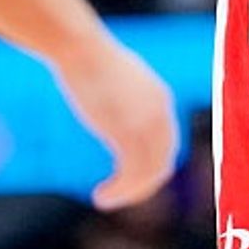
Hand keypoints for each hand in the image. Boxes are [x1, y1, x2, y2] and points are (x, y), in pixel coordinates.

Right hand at [54, 35, 178, 209]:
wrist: (82, 49)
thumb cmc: (90, 60)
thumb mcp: (118, 80)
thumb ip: (126, 99)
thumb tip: (118, 111)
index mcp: (160, 97)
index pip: (167, 142)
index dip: (151, 164)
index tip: (127, 176)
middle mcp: (161, 112)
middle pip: (163, 161)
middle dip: (143, 183)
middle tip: (119, 194)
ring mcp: (147, 123)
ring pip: (150, 172)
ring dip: (130, 192)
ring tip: (106, 199)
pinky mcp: (128, 132)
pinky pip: (131, 174)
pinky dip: (119, 191)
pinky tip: (101, 195)